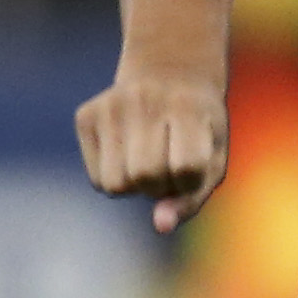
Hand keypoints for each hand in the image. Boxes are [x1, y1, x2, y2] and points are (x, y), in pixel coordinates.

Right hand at [77, 63, 231, 232]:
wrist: (171, 71)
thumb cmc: (199, 127)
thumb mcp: (211, 159)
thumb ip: (191, 198)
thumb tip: (160, 226)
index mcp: (188, 107)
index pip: (186, 169)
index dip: (190, 181)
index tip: (193, 165)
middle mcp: (145, 101)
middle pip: (145, 177)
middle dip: (160, 185)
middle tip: (169, 162)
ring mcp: (110, 106)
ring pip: (115, 185)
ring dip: (135, 186)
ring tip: (149, 159)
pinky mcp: (86, 116)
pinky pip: (98, 180)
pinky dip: (115, 179)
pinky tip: (128, 153)